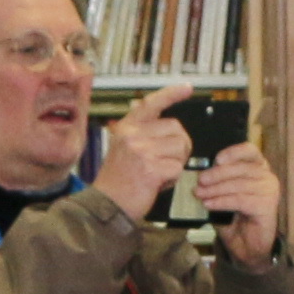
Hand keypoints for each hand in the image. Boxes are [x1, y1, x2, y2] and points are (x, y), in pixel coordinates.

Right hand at [93, 90, 196, 219]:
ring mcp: (141, 151)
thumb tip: (173, 128)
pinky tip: (157, 183)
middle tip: (165, 161)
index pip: (152, 103)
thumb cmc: (118, 180)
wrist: (106, 205)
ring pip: (180, 148)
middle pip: (177, 129)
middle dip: (179, 146)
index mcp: (127, 127)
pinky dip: (172, 179)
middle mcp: (133, 135)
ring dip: (176, 163)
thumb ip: (144, 134)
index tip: (187, 88)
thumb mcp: (124, 147)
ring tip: (158, 173)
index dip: (172, 94)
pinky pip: (177, 168)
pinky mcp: (151, 169)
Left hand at [192, 137, 282, 263]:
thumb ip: (216, 182)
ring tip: (200, 194)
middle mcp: (267, 176)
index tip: (216, 159)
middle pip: (241, 168)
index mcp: (257, 168)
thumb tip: (197, 173)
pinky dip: (222, 201)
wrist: (246, 246)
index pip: (249, 151)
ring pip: (239, 184)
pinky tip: (208, 204)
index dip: (233, 152)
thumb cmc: (234, 217)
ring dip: (216, 189)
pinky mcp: (267, 206)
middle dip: (218, 174)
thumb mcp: (223, 194)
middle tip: (199, 181)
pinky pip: (240, 200)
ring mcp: (269, 191)